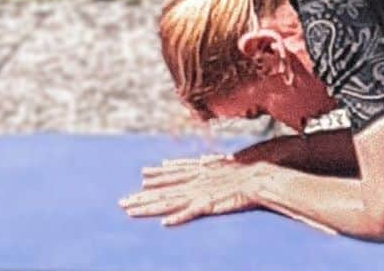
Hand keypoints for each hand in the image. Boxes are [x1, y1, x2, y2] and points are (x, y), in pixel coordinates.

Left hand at [118, 156, 259, 226]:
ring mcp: (201, 193)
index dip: (157, 175)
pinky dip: (179, 218)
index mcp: (200, 171)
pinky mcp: (210, 205)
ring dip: (150, 207)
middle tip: (121, 202)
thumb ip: (211, 162)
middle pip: (164, 190)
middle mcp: (195, 181)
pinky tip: (165, 224)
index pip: (174, 173)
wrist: (261, 175)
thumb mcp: (226, 162)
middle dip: (142, 196)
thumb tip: (200, 159)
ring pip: (170, 202)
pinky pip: (191, 213)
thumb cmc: (247, 169)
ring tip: (130, 212)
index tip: (141, 176)